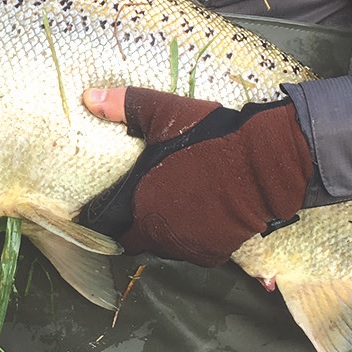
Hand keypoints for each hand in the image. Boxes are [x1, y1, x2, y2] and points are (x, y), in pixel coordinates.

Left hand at [79, 86, 312, 264]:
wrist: (262, 165)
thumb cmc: (209, 138)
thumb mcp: (163, 112)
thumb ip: (124, 106)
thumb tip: (88, 97)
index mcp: (136, 202)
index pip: (102, 223)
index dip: (100, 216)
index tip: (105, 207)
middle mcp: (156, 232)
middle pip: (131, 239)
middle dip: (131, 226)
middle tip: (141, 205)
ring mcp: (185, 246)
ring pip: (162, 246)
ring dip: (162, 232)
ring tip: (174, 208)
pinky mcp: (211, 254)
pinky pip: (193, 251)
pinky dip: (193, 239)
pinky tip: (201, 217)